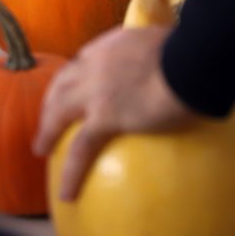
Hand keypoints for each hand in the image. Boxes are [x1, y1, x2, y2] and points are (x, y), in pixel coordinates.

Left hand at [33, 25, 200, 200]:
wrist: (193, 60)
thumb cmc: (194, 52)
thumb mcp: (168, 43)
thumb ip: (160, 54)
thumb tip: (178, 63)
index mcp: (110, 45)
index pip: (82, 62)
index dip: (74, 77)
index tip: (72, 88)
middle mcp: (95, 65)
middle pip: (62, 84)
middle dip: (50, 102)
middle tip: (48, 118)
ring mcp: (96, 91)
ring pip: (59, 114)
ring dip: (47, 132)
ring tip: (40, 149)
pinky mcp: (106, 117)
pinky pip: (81, 149)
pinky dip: (71, 173)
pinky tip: (68, 193)